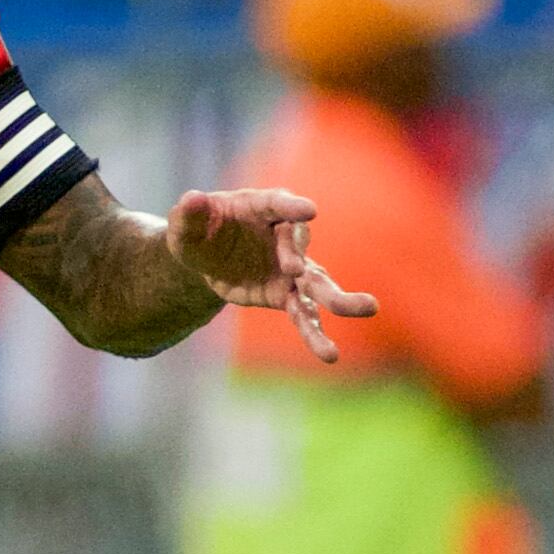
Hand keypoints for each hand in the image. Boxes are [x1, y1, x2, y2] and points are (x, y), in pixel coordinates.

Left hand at [167, 185, 375, 363]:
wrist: (206, 256)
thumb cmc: (198, 231)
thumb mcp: (185, 224)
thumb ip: (189, 214)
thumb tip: (192, 200)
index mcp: (263, 207)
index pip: (278, 204)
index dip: (292, 207)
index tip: (309, 211)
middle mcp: (285, 235)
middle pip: (299, 245)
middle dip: (301, 257)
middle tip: (300, 271)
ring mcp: (290, 267)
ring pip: (316, 284)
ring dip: (337, 298)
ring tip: (368, 308)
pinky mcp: (285, 293)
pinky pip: (303, 313)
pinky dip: (314, 332)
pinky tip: (330, 353)